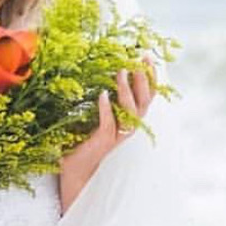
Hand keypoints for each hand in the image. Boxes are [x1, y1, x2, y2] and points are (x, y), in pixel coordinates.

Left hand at [61, 59, 156, 181]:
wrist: (75, 168)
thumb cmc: (84, 140)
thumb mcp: (95, 115)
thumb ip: (102, 98)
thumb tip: (99, 70)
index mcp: (129, 119)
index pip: (146, 96)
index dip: (150, 77)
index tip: (147, 57)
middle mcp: (128, 127)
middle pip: (144, 102)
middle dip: (143, 79)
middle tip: (138, 59)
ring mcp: (117, 135)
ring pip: (130, 112)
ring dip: (126, 90)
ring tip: (120, 72)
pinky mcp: (103, 141)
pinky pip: (108, 123)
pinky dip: (106, 109)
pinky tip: (103, 95)